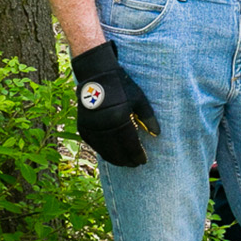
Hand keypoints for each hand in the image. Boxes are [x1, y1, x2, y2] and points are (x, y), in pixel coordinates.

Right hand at [71, 41, 160, 166]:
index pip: (129, 144)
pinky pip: (94, 144)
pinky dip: (103, 151)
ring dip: (114, 158)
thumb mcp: (140, 99)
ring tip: (124, 163)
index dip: (136, 155)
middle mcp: (103, 126)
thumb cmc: (122, 86)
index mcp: (119, 119)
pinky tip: (110, 155)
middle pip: (116, 150)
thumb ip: (148, 118)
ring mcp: (91, 127)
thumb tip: (157, 134)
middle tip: (135, 165)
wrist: (96, 75)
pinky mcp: (83, 127)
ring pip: (103, 150)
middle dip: (126, 160)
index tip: (143, 161)